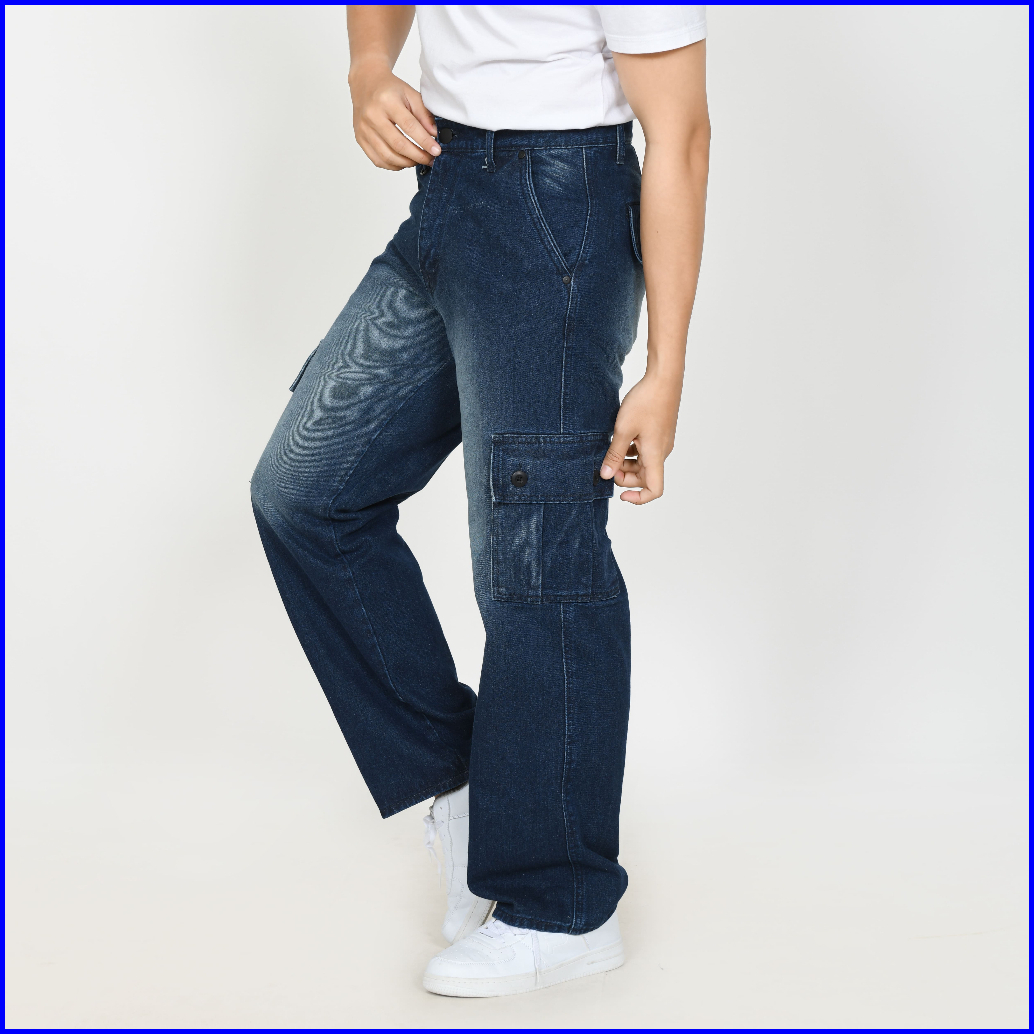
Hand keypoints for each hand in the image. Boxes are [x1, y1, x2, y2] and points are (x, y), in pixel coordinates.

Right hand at [348, 60, 439, 169]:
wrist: (366, 83)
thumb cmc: (390, 89)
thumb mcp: (410, 94)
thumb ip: (424, 114)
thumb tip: (434, 136)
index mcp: (386, 101)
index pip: (409, 126)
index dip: (424, 141)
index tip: (437, 150)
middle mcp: (372, 115)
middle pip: (398, 144)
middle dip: (418, 156)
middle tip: (431, 159)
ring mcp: (364, 129)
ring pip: (388, 156)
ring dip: (407, 163)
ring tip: (418, 160)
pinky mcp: (360, 138)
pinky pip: (378, 160)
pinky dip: (394, 165)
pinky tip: (404, 161)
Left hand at [599, 370, 681, 503]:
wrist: (664, 378)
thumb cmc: (646, 401)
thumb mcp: (623, 429)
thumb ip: (614, 455)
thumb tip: (606, 475)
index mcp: (655, 456)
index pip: (655, 490)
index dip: (639, 498)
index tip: (621, 494)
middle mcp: (662, 452)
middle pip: (646, 478)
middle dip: (626, 477)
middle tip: (608, 465)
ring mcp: (662, 443)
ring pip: (644, 464)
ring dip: (627, 464)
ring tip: (612, 450)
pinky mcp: (659, 433)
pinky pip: (646, 452)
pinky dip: (632, 452)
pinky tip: (621, 439)